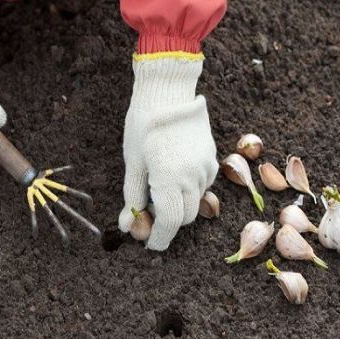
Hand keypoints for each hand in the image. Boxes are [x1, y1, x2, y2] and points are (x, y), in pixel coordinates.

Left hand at [118, 58, 217, 250]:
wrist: (168, 92)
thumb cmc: (144, 125)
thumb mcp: (133, 162)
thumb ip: (132, 197)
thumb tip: (127, 225)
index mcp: (169, 180)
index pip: (169, 223)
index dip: (160, 238)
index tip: (151, 244)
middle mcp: (192, 178)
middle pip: (186, 217)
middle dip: (170, 223)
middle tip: (151, 216)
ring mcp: (205, 168)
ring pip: (196, 201)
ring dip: (180, 204)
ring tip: (162, 188)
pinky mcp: (212, 158)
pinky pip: (203, 184)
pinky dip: (189, 188)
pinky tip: (176, 173)